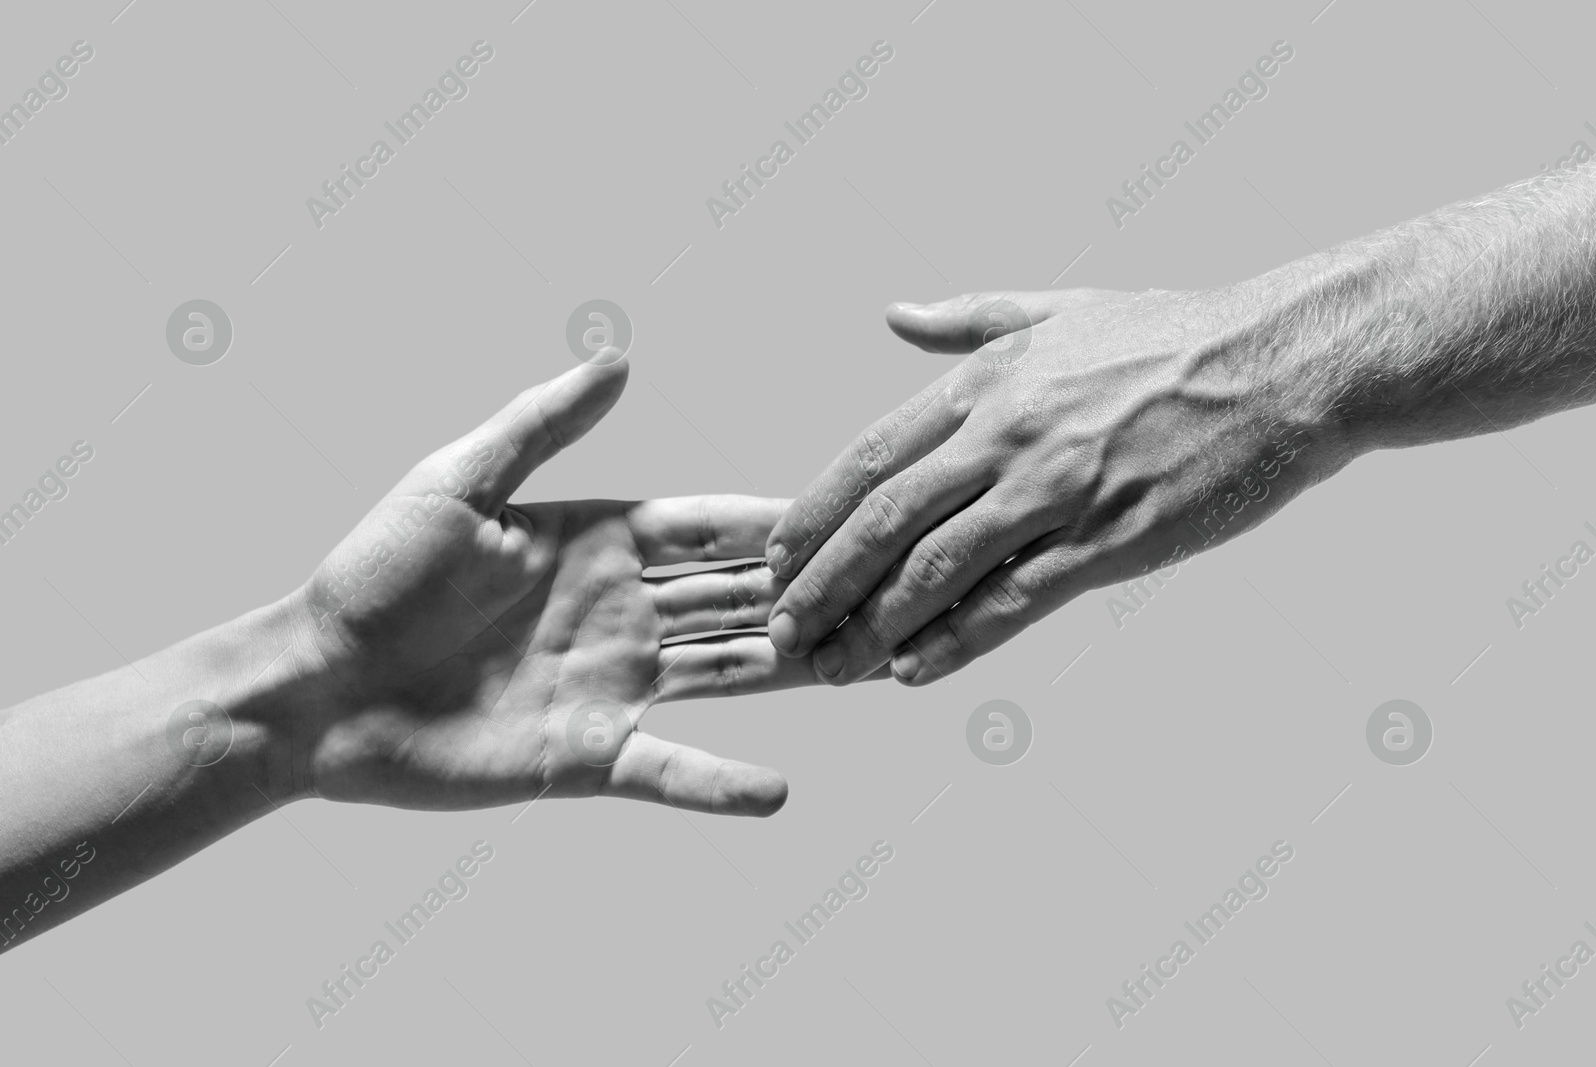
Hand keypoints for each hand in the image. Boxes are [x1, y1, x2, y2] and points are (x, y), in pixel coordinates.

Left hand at [282, 358, 831, 815]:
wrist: (314, 686)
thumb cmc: (372, 573)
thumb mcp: (458, 481)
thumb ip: (543, 424)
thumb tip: (620, 358)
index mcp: (597, 541)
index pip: (707, 527)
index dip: (771, 522)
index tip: (847, 510)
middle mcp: (619, 611)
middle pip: (735, 598)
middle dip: (808, 594)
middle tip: (891, 590)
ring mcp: (609, 683)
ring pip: (726, 675)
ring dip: (792, 673)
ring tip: (869, 672)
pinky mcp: (586, 755)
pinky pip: (668, 770)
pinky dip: (720, 784)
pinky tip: (779, 791)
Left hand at [763, 287, 1347, 684]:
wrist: (1283, 361)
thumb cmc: (1172, 334)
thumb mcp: (1058, 307)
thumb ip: (967, 318)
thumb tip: (892, 313)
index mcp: (986, 382)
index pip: (870, 458)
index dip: (813, 517)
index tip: (774, 560)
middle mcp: (1006, 435)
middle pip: (884, 522)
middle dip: (822, 585)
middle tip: (784, 633)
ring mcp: (1056, 489)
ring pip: (936, 569)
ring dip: (872, 627)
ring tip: (832, 668)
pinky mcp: (1110, 539)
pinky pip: (1014, 601)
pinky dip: (956, 641)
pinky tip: (914, 672)